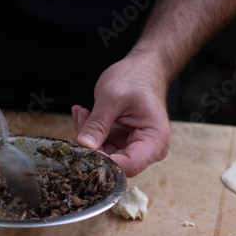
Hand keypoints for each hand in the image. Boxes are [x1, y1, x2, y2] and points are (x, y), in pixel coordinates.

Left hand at [72, 53, 170, 176]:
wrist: (142, 69)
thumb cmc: (135, 78)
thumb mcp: (112, 98)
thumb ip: (97, 124)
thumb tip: (83, 146)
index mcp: (154, 140)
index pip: (128, 166)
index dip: (104, 162)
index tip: (85, 148)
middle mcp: (147, 149)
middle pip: (113, 162)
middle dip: (92, 145)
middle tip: (81, 120)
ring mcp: (132, 147)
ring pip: (102, 154)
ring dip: (87, 136)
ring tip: (82, 113)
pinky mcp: (120, 142)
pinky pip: (100, 145)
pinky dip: (89, 131)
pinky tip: (84, 114)